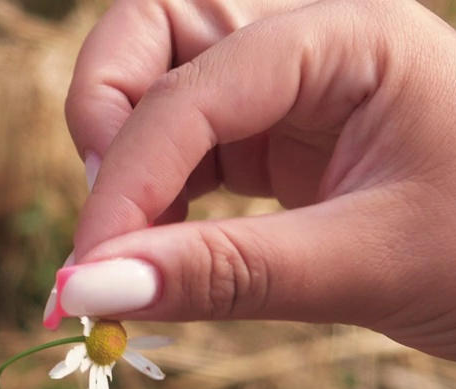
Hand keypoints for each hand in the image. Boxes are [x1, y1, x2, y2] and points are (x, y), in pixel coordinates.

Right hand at [48, 0, 455, 377]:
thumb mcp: (369, 265)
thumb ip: (222, 274)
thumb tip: (91, 291)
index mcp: (346, 34)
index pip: (190, 89)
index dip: (125, 182)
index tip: (86, 278)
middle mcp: (309, 42)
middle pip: (153, 32)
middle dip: (106, 117)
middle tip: (104, 221)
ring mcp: (292, 90)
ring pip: (157, 87)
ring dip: (125, 163)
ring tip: (130, 250)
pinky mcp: (281, 143)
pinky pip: (188, 150)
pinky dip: (157, 199)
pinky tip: (162, 253)